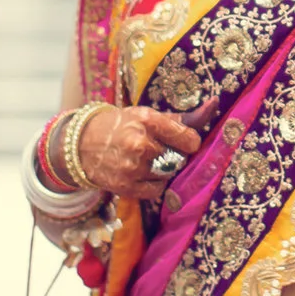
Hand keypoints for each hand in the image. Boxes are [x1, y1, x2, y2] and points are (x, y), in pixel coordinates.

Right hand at [74, 103, 207, 198]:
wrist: (80, 145)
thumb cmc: (119, 126)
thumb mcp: (145, 115)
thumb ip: (180, 118)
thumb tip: (214, 105)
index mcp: (146, 121)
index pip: (188, 138)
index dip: (190, 142)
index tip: (184, 141)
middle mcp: (140, 144)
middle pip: (178, 158)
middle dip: (173, 155)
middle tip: (158, 150)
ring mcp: (132, 167)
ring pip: (168, 174)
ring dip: (163, 169)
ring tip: (146, 160)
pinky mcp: (126, 186)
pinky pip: (156, 190)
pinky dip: (153, 184)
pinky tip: (141, 173)